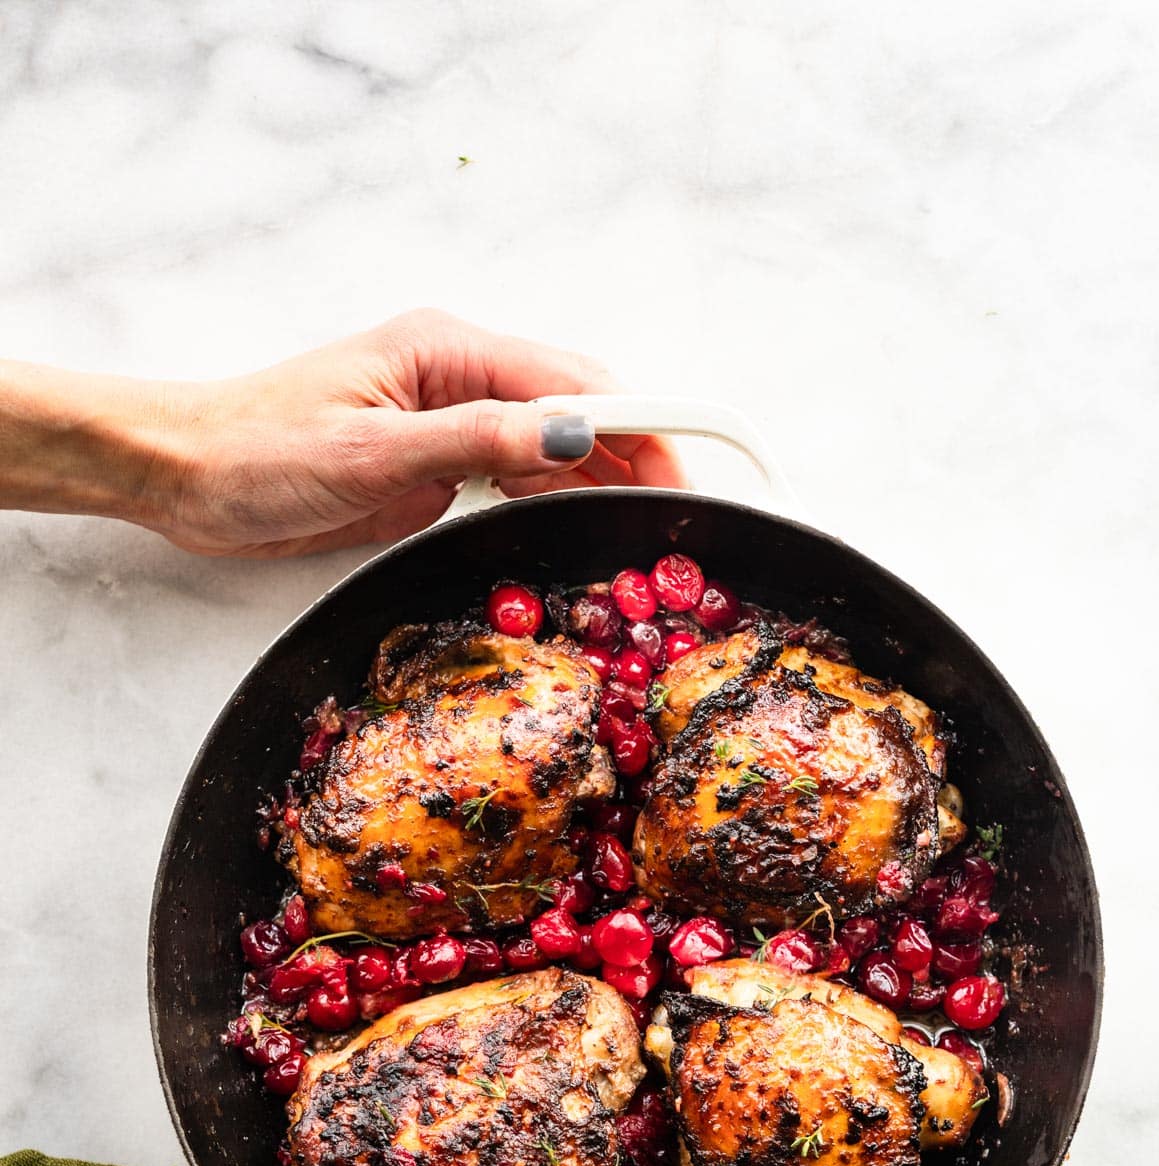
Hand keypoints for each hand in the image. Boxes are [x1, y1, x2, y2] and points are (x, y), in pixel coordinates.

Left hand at [0, 311, 687, 557]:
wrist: (185, 477)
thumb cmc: (259, 452)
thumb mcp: (373, 453)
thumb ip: (478, 442)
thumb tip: (573, 434)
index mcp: (449, 352)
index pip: (577, 384)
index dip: (646, 428)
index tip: (688, 476)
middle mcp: (459, 377)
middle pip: (578, 412)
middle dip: (636, 461)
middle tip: (681, 525)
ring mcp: (448, 420)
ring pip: (553, 445)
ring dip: (599, 484)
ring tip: (645, 535)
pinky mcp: (433, 463)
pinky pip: (514, 476)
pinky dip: (552, 500)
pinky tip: (576, 529)